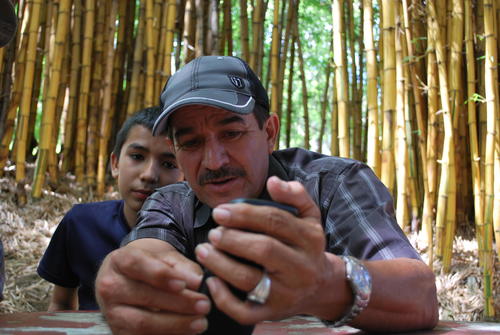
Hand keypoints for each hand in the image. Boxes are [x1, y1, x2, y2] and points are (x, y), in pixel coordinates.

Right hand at [95, 238, 210, 334]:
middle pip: (144, 297)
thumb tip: (197, 281)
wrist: (128, 279)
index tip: (183, 284)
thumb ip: (182, 267)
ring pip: (142, 322)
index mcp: (120, 260)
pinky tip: (187, 332)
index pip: (137, 265)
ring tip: (200, 322)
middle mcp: (110, 286)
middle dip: (179, 303)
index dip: (161, 275)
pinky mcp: (118, 332)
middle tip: (204, 304)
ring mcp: (111, 312)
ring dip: (175, 325)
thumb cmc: (152, 265)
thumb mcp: (165, 257)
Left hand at [194, 176, 340, 323]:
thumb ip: (295, 195)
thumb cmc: (306, 246)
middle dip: (232, 239)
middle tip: (213, 232)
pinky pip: (245, 312)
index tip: (220, 211)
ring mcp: (287, 294)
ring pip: (250, 280)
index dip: (245, 214)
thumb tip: (273, 181)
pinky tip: (212, 282)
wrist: (321, 287)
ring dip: (221, 264)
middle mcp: (301, 268)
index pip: (276, 221)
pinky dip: (224, 299)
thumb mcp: (309, 217)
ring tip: (204, 250)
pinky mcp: (272, 314)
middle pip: (264, 250)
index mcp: (310, 239)